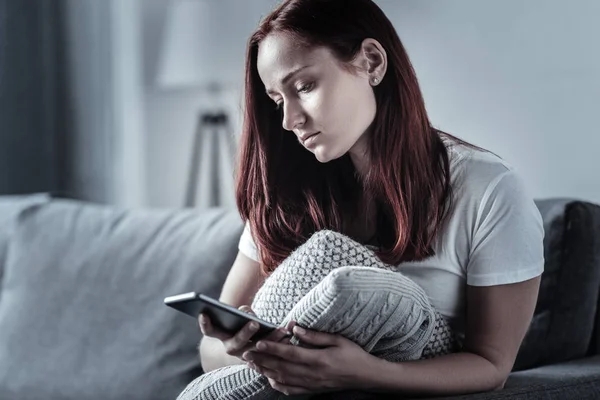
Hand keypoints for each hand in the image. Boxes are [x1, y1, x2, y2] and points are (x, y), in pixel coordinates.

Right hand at [198, 305, 292, 359]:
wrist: (248, 346)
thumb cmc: (240, 324)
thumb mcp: (238, 316)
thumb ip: (242, 311)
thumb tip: (248, 312)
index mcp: (221, 335)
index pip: (209, 330)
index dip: (205, 323)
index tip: (203, 313)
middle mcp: (231, 348)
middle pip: (237, 342)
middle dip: (245, 332)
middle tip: (254, 323)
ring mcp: (245, 356)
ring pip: (258, 349)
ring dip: (271, 339)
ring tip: (281, 329)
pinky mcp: (261, 359)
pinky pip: (271, 352)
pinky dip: (280, 341)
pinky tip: (289, 331)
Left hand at [242, 324, 371, 395]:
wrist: (366, 376)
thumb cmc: (353, 354)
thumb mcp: (337, 340)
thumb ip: (314, 335)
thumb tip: (294, 328)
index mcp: (318, 360)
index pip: (289, 354)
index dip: (272, 349)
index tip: (258, 343)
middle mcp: (312, 374)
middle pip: (281, 368)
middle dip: (262, 360)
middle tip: (246, 354)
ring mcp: (311, 384)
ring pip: (283, 379)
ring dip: (266, 371)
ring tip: (252, 364)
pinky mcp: (313, 390)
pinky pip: (291, 390)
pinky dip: (278, 385)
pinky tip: (269, 378)